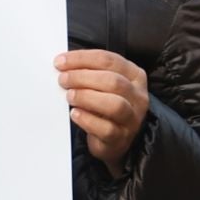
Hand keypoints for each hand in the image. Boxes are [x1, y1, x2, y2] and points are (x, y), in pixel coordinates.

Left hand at [56, 50, 148, 176]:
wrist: (114, 140)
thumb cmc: (106, 106)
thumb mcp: (104, 84)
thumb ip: (90, 72)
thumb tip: (64, 65)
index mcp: (134, 76)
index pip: (109, 60)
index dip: (83, 59)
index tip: (61, 61)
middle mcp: (137, 96)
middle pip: (113, 81)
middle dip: (83, 77)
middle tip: (63, 79)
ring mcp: (131, 118)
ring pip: (115, 104)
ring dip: (87, 97)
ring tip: (69, 96)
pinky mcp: (121, 138)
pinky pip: (106, 129)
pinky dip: (87, 120)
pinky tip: (75, 114)